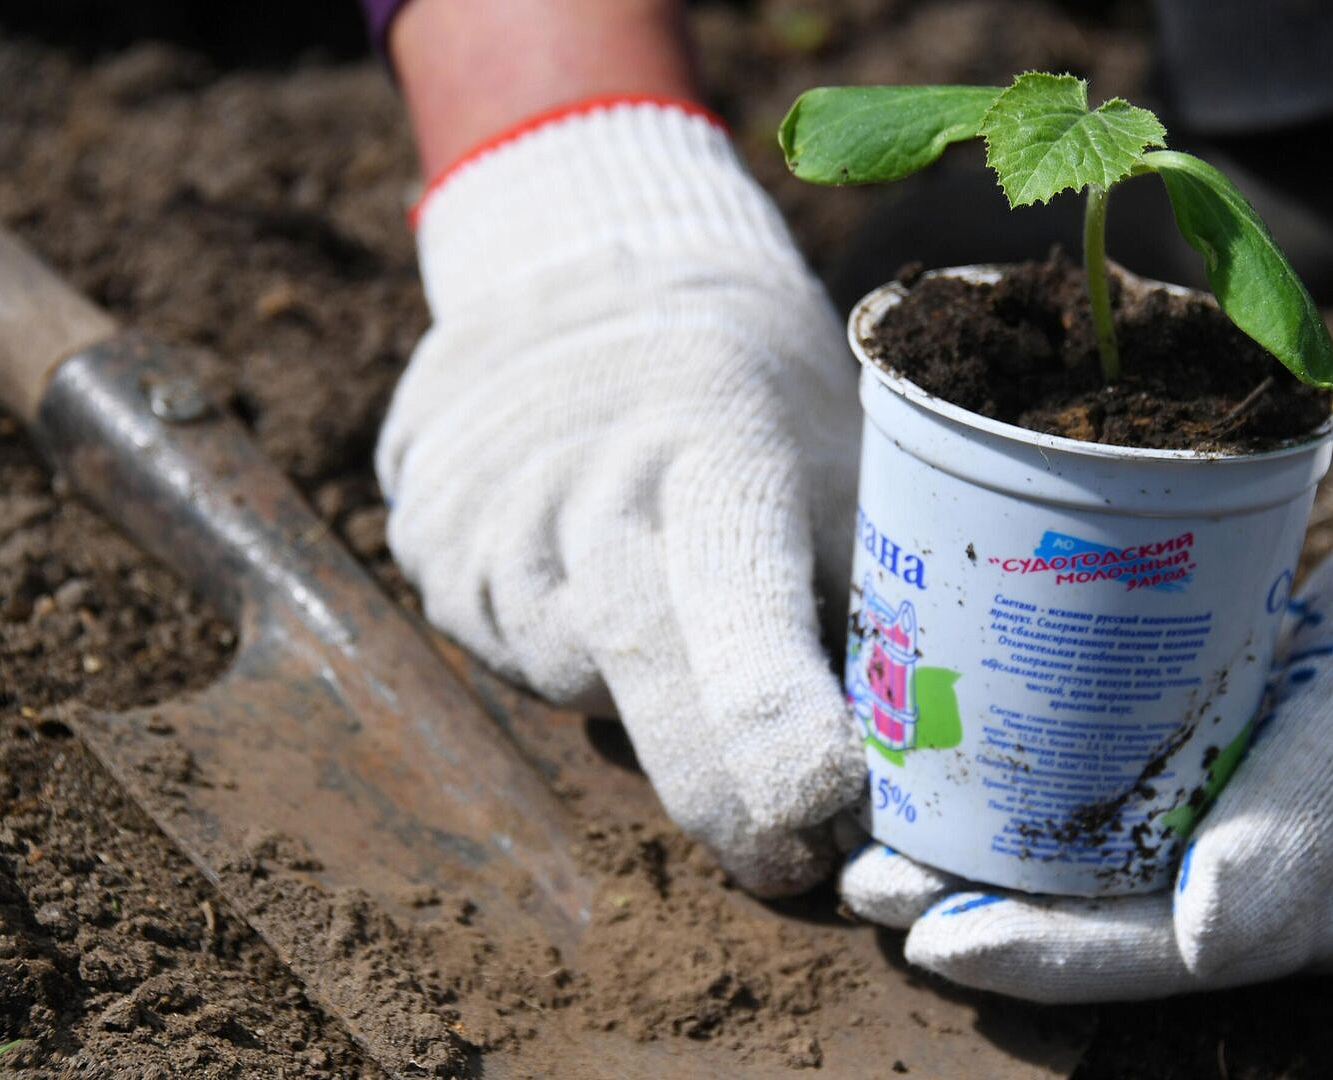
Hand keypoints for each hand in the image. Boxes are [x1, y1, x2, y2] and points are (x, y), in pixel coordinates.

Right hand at [378, 100, 864, 895]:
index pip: (738, 608)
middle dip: (721, 791)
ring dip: (639, 699)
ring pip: (571, 678)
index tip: (823, 806)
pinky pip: (507, 650)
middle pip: (642, 673)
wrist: (589, 275)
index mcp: (716, 452)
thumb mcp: (839, 469)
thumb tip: (907, 775)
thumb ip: (864, 609)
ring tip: (674, 603)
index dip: (776, 724)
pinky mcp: (424, 542)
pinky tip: (595, 576)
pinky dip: (566, 651)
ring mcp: (487, 515)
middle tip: (788, 862)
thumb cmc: (758, 400)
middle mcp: (587, 484)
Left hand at [841, 412, 1332, 999]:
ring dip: (992, 859)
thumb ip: (1314, 810)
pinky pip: (1127, 803)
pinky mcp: (1237, 768)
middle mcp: (1278, 889)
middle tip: (865, 880)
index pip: (1160, 953)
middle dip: (983, 912)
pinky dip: (1043, 795)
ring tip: (880, 834)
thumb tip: (1199, 937)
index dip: (1042, 954)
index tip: (931, 933)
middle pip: (1107, 925)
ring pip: (1102, 872)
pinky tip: (966, 760)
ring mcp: (1255, 832)